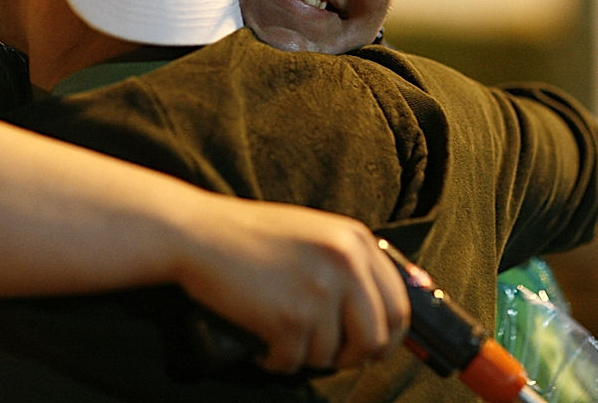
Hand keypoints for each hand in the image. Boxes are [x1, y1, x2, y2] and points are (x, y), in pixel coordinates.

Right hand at [170, 195, 408, 373]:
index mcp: (356, 241)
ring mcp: (319, 291)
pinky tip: (261, 338)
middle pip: (378, 338)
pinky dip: (276, 359)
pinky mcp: (289, 318)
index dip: (388, 335)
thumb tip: (382, 318)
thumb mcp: (315, 235)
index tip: (372, 347)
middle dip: (354, 356)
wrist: (199, 234)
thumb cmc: (250, 237)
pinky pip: (294, 362)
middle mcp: (346, 264)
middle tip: (330, 355)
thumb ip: (350, 265)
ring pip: (333, 356)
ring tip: (279, 332)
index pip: (399, 304)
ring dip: (305, 354)